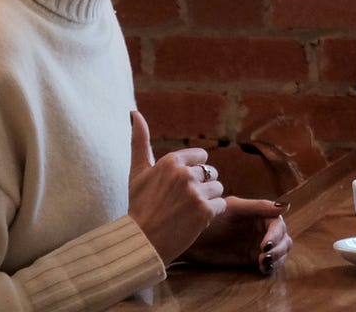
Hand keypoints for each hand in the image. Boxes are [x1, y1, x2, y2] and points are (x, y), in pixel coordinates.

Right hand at [127, 110, 226, 264]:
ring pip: (218, 189)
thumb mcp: (137, 172)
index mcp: (171, 161)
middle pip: (211, 173)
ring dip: (207, 201)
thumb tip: (134, 113)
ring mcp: (195, 192)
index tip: (178, 188)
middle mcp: (184, 173)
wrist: (140, 243)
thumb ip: (139, 141)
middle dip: (201, 187)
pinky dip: (211, 215)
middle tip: (181, 203)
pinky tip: (193, 222)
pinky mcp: (205, 211)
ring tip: (187, 213)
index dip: (193, 173)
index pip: (201, 157)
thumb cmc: (138, 207)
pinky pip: (221, 205)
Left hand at [183, 197, 292, 273]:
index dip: (276, 234)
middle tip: (264, 257)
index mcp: (261, 215)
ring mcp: (257, 245)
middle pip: (284, 238)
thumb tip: (286, 206)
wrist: (192, 238)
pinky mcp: (251, 259)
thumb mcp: (235, 208)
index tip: (265, 245)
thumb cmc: (211, 219)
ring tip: (263, 263)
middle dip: (279, 248)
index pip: (278, 224)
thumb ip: (259, 206)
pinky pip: (270, 263)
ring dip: (277, 258)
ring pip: (280, 251)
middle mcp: (262, 229)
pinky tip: (262, 268)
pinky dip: (271, 266)